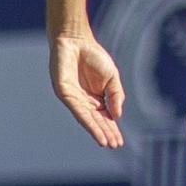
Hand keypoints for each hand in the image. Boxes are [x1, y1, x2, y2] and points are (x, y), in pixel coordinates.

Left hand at [50, 31, 126, 148]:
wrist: (76, 40)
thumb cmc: (93, 56)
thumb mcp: (112, 78)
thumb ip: (116, 96)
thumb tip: (118, 116)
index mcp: (96, 97)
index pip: (105, 117)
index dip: (112, 129)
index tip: (119, 142)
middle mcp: (84, 101)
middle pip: (96, 120)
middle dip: (106, 133)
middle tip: (115, 145)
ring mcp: (74, 99)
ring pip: (87, 119)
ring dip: (97, 131)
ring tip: (107, 143)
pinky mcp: (65, 94)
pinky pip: (78, 111)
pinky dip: (87, 122)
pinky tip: (95, 130)